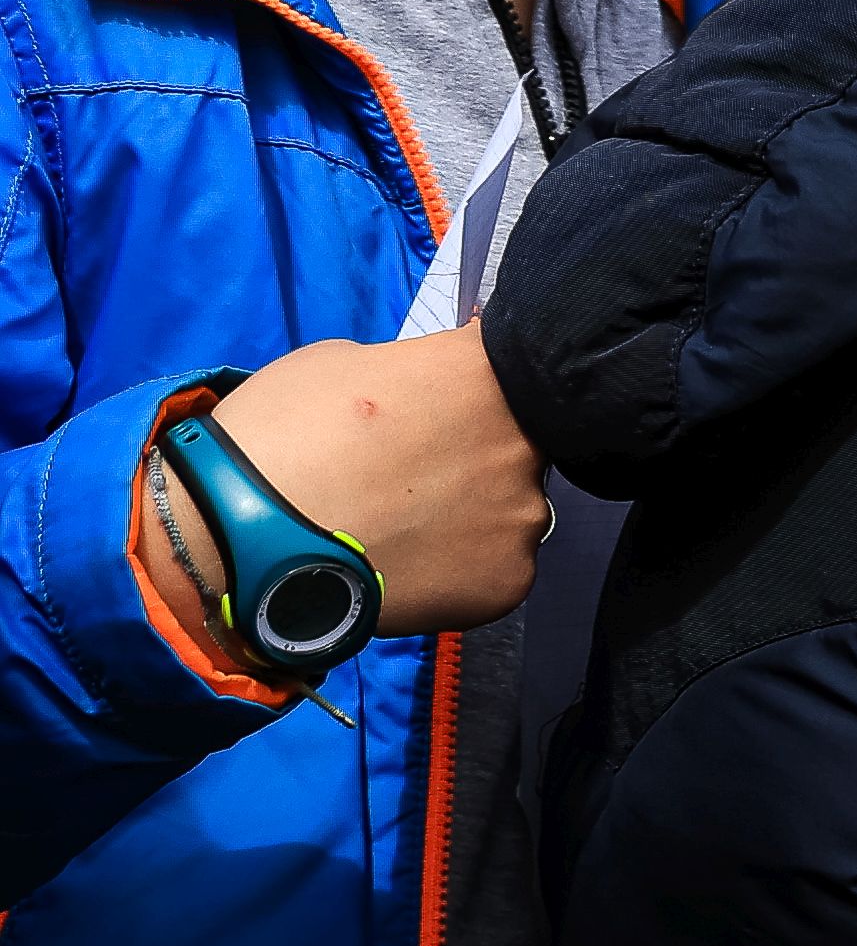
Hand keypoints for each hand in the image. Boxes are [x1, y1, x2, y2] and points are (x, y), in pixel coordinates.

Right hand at [152, 328, 551, 639]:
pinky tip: (404, 570)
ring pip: (506, 513)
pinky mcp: (510, 580)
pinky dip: (456, 571)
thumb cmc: (280, 434)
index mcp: (485, 377)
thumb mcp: (336, 365)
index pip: (519, 366)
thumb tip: (419, 390)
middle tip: (409, 479)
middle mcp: (524, 445)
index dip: (481, 390)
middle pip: (514, 449)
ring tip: (396, 532)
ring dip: (467, 518)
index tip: (453, 405)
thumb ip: (402, 372)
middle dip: (472, 459)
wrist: (243, 537)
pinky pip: (493, 569)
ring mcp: (522, 517)